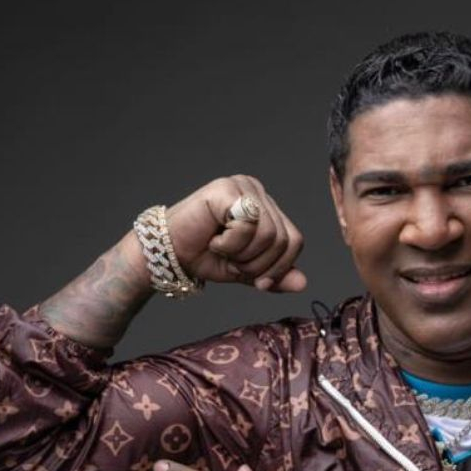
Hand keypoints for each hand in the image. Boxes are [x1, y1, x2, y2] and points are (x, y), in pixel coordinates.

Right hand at [162, 176, 307, 291]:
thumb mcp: (247, 271)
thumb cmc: (204, 256)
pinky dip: (231, 243)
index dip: (279, 268)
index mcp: (266, 207)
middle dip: (257, 264)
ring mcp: (242, 186)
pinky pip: (247, 225)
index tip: (258, 283)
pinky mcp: (226, 189)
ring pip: (268, 234)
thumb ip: (274, 274)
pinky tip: (213, 238)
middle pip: (282, 239)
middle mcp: (257, 191)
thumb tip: (303, 284)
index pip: (294, 240)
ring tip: (221, 248)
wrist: (168, 255)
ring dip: (242, 254)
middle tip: (232, 261)